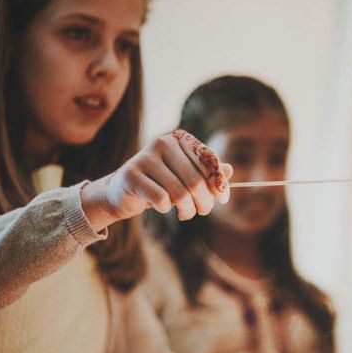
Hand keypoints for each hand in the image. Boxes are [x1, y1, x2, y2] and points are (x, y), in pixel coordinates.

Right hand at [80, 130, 231, 229]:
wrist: (122, 192)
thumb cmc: (160, 184)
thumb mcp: (186, 177)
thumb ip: (207, 173)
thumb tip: (229, 170)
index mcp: (179, 138)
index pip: (207, 160)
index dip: (218, 182)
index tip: (222, 199)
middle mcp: (162, 142)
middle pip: (195, 179)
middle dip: (204, 201)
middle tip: (202, 211)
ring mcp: (145, 157)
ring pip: (180, 192)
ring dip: (187, 209)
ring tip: (185, 213)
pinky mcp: (131, 174)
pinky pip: (161, 199)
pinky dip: (165, 209)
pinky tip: (162, 207)